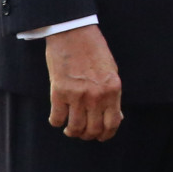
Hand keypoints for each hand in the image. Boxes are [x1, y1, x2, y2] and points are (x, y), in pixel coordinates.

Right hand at [44, 25, 123, 141]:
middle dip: (88, 135)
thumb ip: (113, 95)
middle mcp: (97, 95)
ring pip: (75, 128)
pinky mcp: (59, 92)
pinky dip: (56, 122)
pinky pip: (57, 118)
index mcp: (113, 90)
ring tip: (70, 128)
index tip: (101, 137)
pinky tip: (58, 117)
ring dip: (72, 131)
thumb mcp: (111, 72)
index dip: (106, 135)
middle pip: (93, 129)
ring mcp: (77, 95)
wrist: (74, 34)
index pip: (112, 123)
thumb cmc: (94, 51)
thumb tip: (116, 117)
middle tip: (83, 132)